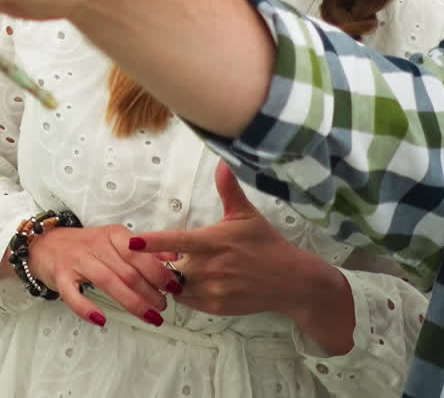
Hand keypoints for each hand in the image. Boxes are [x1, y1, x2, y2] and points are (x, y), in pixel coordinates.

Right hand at [27, 223, 178, 326]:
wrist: (47, 243)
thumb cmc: (87, 245)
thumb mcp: (116, 240)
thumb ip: (143, 250)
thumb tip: (172, 258)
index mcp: (114, 235)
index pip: (140, 253)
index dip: (159, 271)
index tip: (174, 286)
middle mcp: (97, 245)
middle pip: (127, 270)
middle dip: (150, 291)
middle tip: (164, 306)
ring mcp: (77, 261)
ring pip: (108, 282)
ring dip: (132, 302)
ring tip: (149, 315)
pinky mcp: (60, 276)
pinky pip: (73, 295)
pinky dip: (87, 308)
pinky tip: (102, 319)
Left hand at [133, 162, 355, 351]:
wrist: (287, 280)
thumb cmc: (264, 243)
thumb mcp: (246, 214)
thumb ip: (229, 189)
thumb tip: (223, 160)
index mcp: (213, 241)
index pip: (176, 241)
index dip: (152, 242)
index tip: (132, 241)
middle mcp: (209, 267)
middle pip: (171, 267)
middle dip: (167, 261)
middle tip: (171, 255)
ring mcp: (211, 290)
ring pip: (177, 286)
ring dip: (175, 278)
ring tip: (188, 268)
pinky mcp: (214, 307)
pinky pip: (187, 301)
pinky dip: (186, 293)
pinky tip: (198, 282)